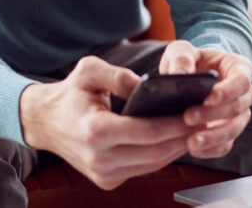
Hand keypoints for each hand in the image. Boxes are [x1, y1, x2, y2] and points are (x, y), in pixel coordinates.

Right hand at [19, 56, 197, 189]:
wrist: (44, 123)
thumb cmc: (70, 94)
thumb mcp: (89, 71)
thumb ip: (117, 74)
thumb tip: (146, 85)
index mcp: (95, 130)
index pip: (147, 132)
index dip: (175, 124)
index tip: (196, 113)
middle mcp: (99, 158)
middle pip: (155, 152)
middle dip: (183, 136)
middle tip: (206, 120)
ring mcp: (103, 173)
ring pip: (153, 164)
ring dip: (177, 148)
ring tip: (198, 128)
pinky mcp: (107, 180)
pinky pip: (144, 168)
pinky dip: (162, 154)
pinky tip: (177, 138)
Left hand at [159, 40, 251, 158]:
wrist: (189, 79)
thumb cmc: (188, 61)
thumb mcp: (181, 51)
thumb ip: (181, 57)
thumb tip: (179, 74)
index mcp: (238, 68)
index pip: (242, 80)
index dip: (228, 91)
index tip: (208, 97)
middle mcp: (243, 93)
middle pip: (238, 106)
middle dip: (214, 114)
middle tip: (188, 117)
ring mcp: (238, 115)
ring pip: (234, 129)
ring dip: (214, 137)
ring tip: (191, 142)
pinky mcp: (227, 133)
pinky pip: (225, 145)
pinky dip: (211, 150)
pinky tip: (194, 150)